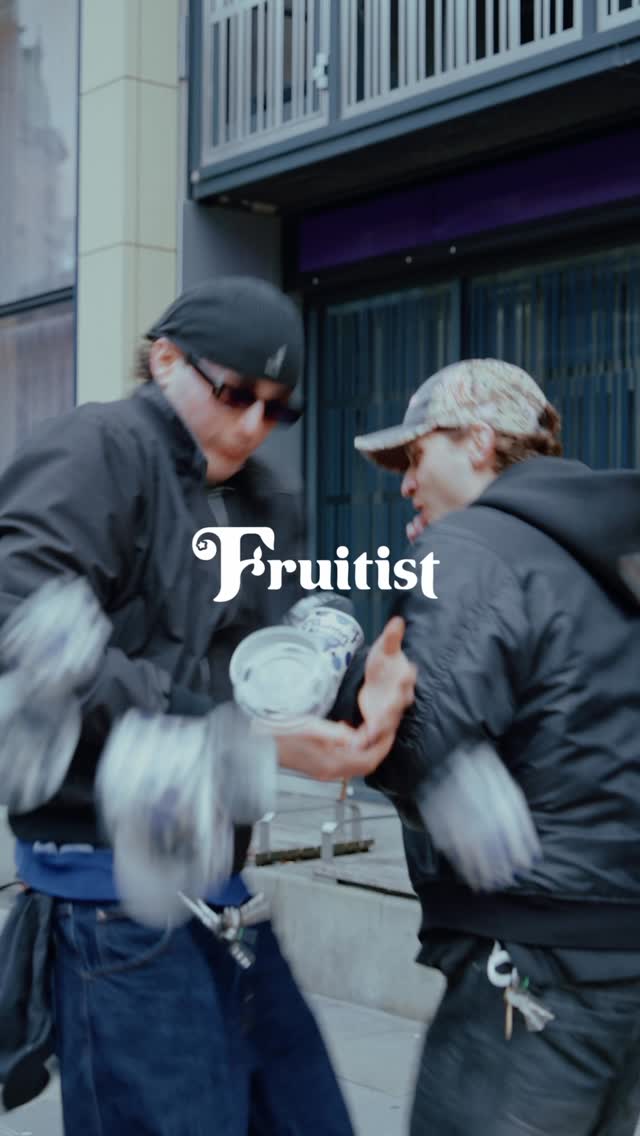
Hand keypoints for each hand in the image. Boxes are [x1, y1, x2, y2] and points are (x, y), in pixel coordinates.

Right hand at [275, 718, 399, 781]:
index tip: (390, 732)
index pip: (369, 759)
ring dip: (367, 750)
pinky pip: (345, 762)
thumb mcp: (312, 728)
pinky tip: (349, 736)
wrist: (260, 745)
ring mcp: (324, 771)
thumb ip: (337, 734)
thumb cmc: (281, 734)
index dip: (383, 746)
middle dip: (378, 749)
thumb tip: (357, 737)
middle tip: (385, 732)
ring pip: (356, 765)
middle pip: (365, 765)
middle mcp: (330, 771)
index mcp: (331, 763)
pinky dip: (354, 750)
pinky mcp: (319, 767)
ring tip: (371, 732)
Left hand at [355, 616, 415, 748]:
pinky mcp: (379, 724)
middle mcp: (400, 697)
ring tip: (367, 736)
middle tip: (381, 714)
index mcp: (403, 677)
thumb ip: (391, 638)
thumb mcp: (384, 649)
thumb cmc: (384, 664)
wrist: (380, 681)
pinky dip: (365, 740)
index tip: (406, 673)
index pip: (408, 677)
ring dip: (377, 731)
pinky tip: (355, 744)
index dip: (406, 677)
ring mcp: (390, 713)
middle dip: (390, 710)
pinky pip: (374, 734)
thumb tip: (397, 621)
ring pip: (387, 723)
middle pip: (398, 704)